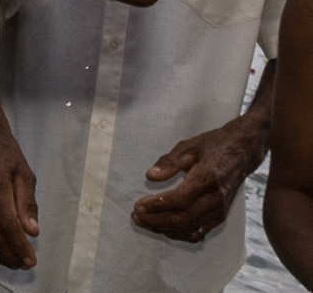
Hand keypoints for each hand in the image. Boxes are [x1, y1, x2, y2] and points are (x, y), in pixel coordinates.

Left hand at [133, 123, 263, 242]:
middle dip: (156, 220)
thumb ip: (169, 162)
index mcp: (207, 178)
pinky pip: (199, 232)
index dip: (157, 206)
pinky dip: (180, 233)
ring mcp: (220, 210)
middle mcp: (215, 199)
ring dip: (165, 229)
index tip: (138, 206)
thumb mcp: (188, 146)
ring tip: (144, 222)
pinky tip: (164, 227)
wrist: (242, 152)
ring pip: (190, 229)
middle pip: (183, 219)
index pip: (180, 200)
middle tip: (136, 216)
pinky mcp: (221, 216)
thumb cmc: (213, 145)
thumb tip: (150, 176)